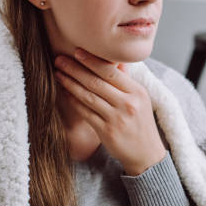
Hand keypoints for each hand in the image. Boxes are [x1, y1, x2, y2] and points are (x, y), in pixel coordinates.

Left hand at [53, 47, 166, 174]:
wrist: (146, 153)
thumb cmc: (141, 123)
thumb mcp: (140, 99)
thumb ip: (126, 81)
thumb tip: (115, 60)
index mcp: (137, 92)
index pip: (111, 71)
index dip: (92, 61)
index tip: (77, 51)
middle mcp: (128, 104)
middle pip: (97, 82)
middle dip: (76, 69)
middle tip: (60, 59)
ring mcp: (117, 118)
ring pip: (89, 96)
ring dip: (71, 83)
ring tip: (58, 74)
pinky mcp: (107, 132)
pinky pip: (86, 113)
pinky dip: (74, 101)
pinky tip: (65, 93)